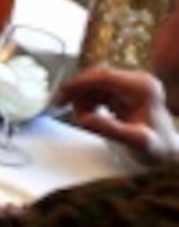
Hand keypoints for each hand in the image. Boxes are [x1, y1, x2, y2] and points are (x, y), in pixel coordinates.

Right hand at [59, 65, 178, 163]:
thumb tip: (84, 118)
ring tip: (80, 116)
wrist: (166, 151)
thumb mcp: (137, 142)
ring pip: (95, 82)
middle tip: (60, 104)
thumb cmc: (156, 148)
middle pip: (97, 76)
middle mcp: (138, 81)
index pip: (104, 75)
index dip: (79, 82)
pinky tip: (87, 113)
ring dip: (82, 96)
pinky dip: (88, 99)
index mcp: (143, 87)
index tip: (62, 93)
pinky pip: (98, 88)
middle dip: (77, 89)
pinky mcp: (124, 90)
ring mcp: (131, 84)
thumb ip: (111, 129)